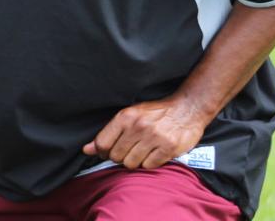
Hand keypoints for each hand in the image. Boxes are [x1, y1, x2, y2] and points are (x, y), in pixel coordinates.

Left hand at [82, 95, 210, 169]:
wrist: (187, 109)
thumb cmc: (155, 113)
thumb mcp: (130, 116)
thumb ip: (108, 133)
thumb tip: (87, 150)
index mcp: (126, 116)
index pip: (102, 143)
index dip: (102, 152)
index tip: (107, 152)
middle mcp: (138, 126)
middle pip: (116, 156)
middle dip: (120, 157)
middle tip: (129, 150)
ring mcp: (154, 138)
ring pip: (131, 164)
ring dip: (135, 161)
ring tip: (142, 151)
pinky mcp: (168, 148)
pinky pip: (148, 166)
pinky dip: (149, 163)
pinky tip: (154, 153)